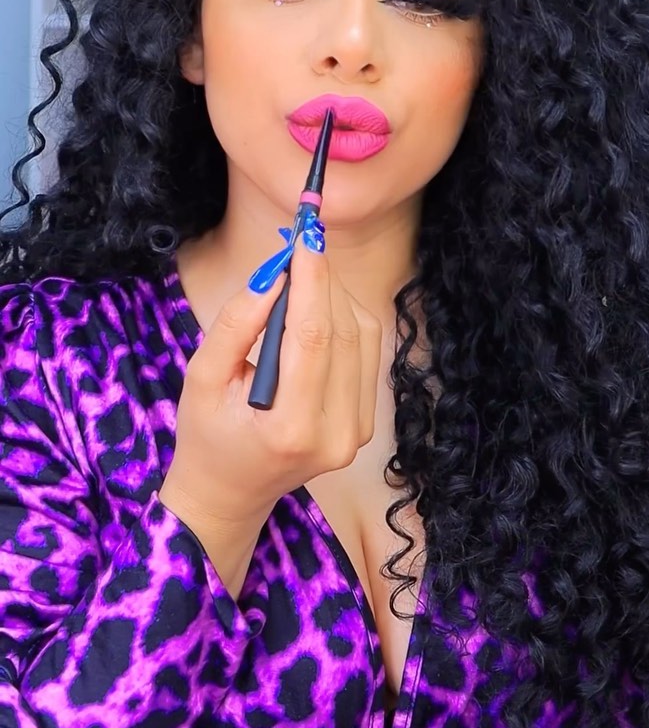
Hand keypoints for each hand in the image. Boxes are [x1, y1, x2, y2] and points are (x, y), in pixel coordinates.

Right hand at [160, 237, 381, 531]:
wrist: (230, 491)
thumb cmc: (207, 433)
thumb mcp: (201, 377)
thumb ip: (235, 326)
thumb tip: (273, 275)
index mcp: (290, 428)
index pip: (313, 337)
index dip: (312, 280)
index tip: (305, 236)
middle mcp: (335, 433)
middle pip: (344, 332)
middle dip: (324, 280)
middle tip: (301, 244)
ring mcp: (357, 432)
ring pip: (363, 337)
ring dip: (336, 296)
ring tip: (302, 276)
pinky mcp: (365, 424)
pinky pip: (367, 353)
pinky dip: (346, 318)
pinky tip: (317, 308)